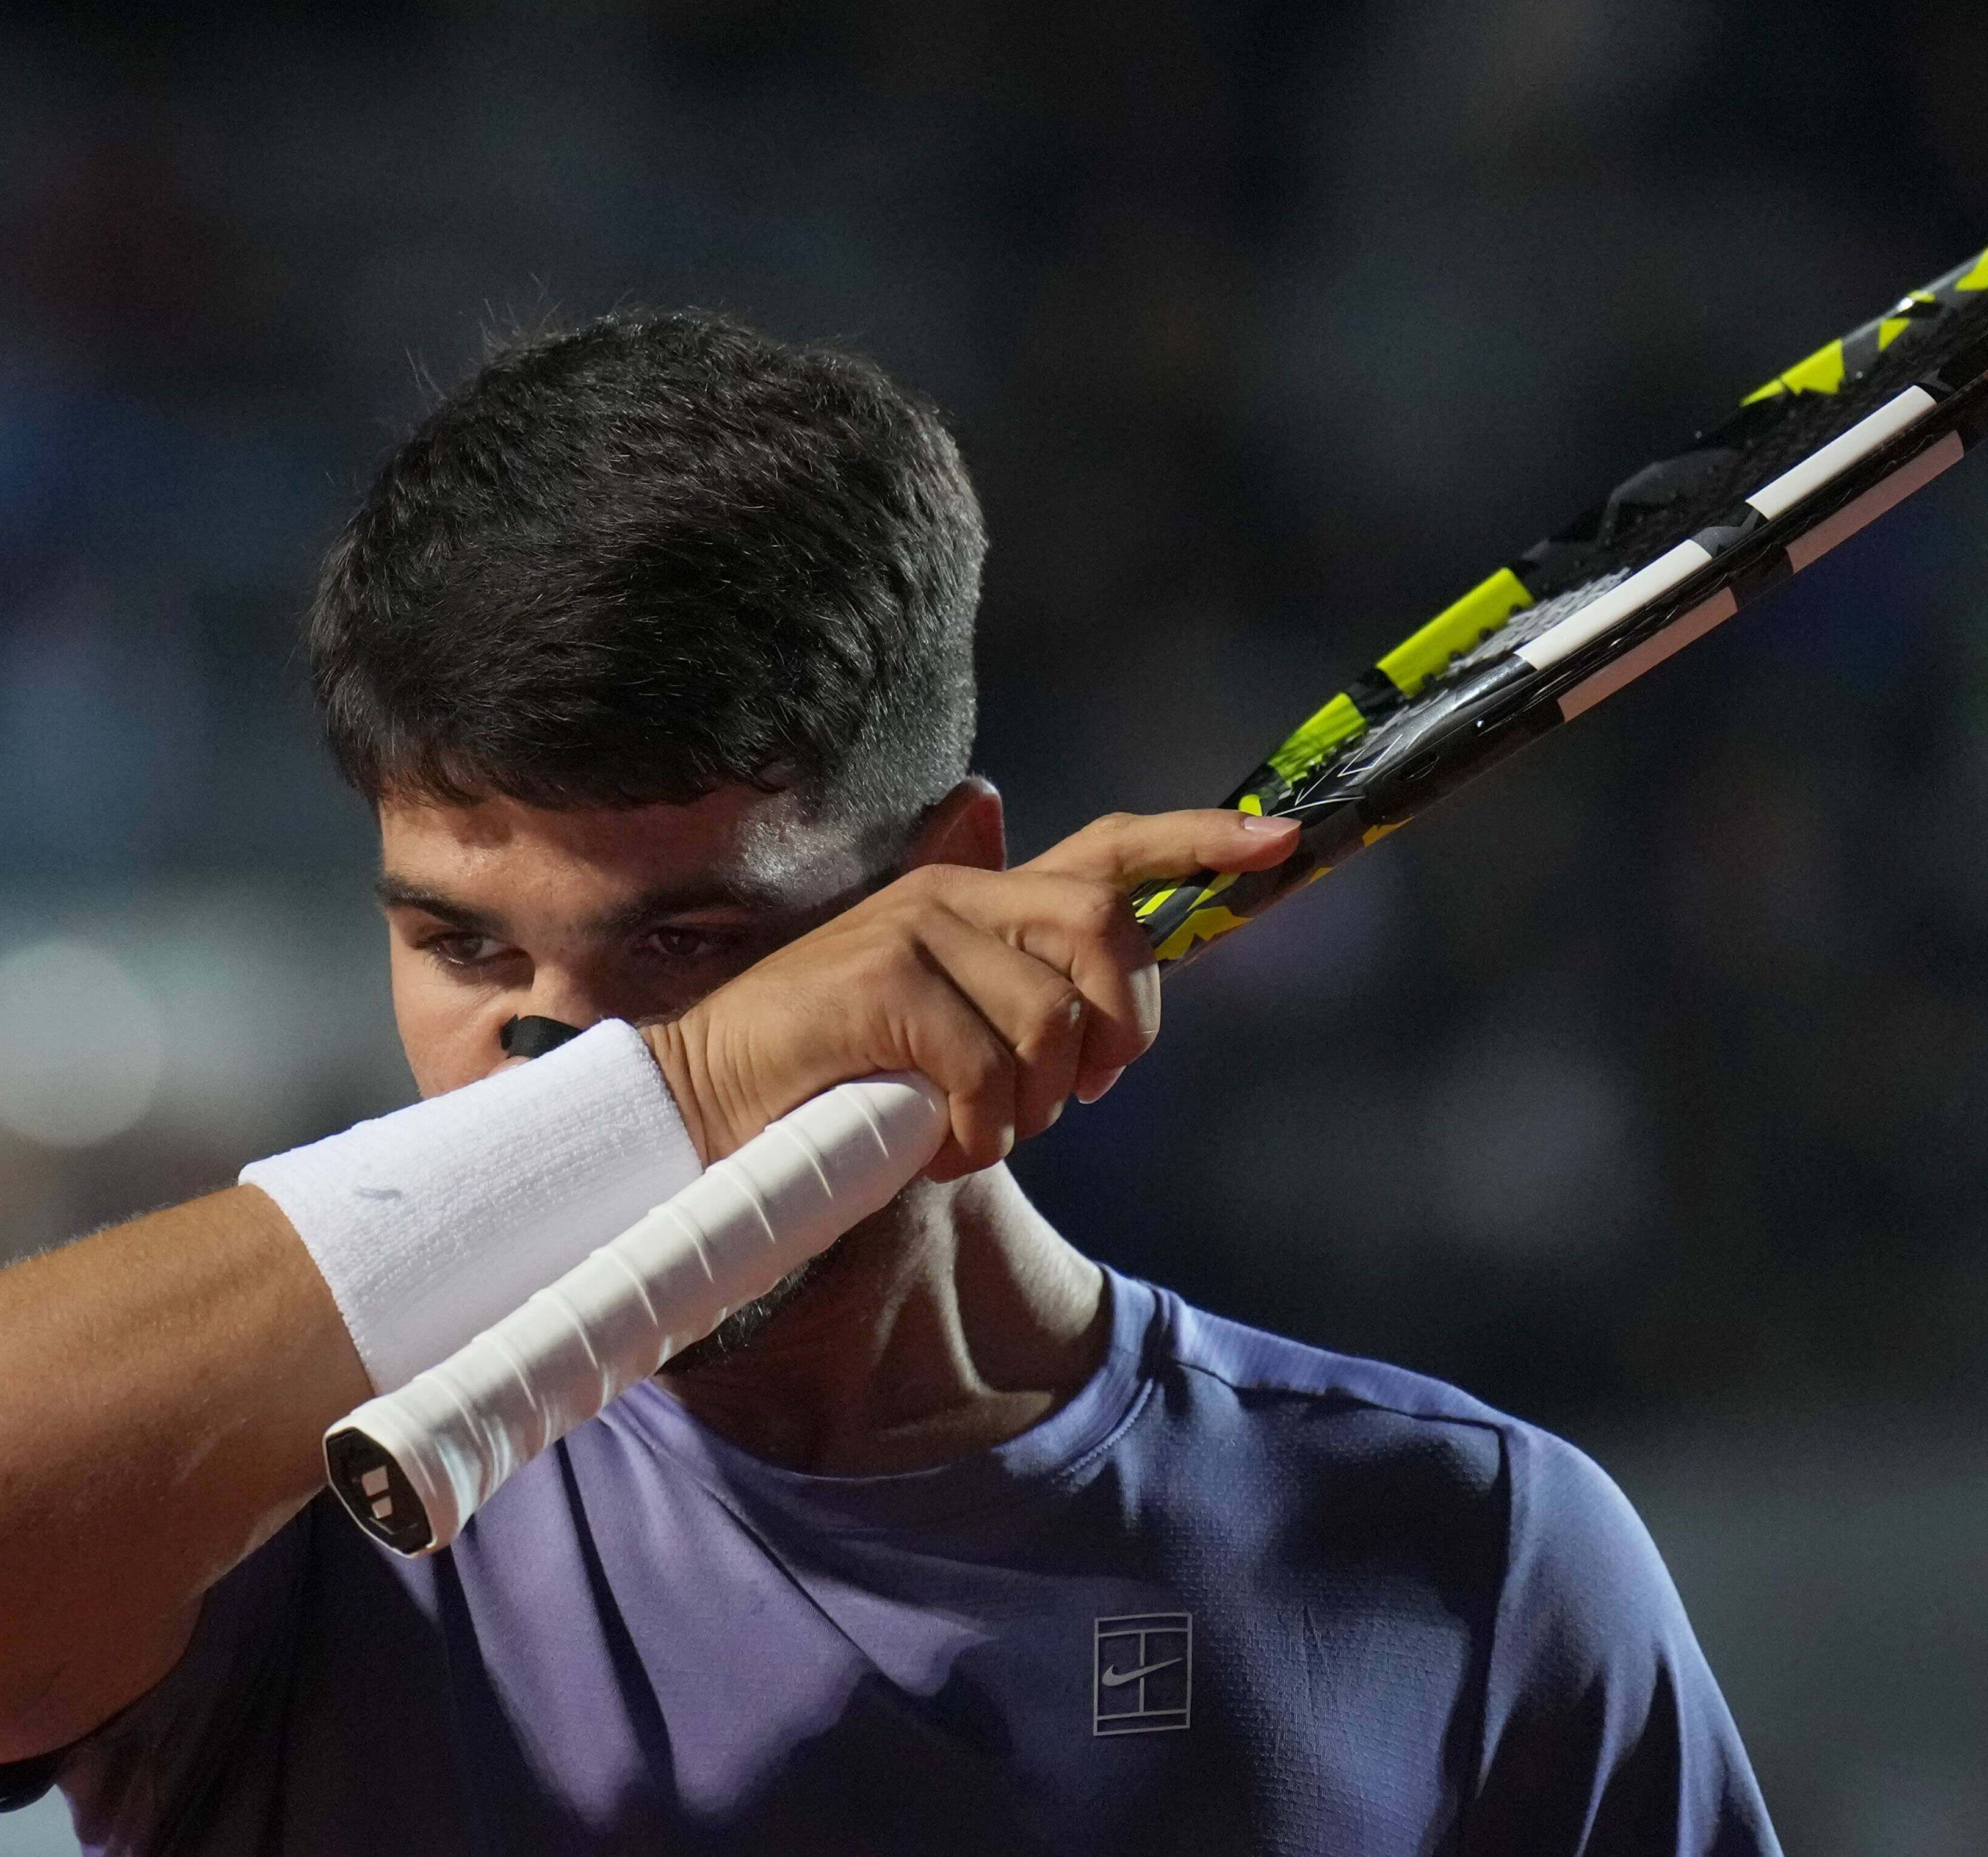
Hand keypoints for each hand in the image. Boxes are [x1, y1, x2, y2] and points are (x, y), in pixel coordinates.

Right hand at [640, 808, 1299, 1179]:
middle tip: (1089, 1091)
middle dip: (1123, 1025)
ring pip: (1050, 1022)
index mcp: (977, 898)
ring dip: (1031, 1107)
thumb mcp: (947, 1036)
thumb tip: (1102, 1024)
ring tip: (973, 1130)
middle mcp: (953, 895)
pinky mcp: (880, 984)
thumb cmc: (838, 1079)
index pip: (1106, 850)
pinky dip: (977, 1133)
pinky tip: (937, 1146)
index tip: (1277, 843)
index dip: (1196, 841)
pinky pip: (986, 1071)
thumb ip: (1020, 1009)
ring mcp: (913, 931)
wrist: (711, 1103)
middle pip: (1104, 930)